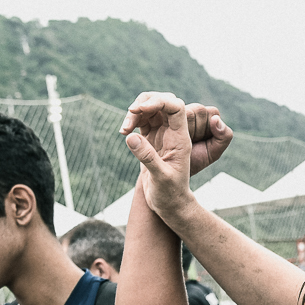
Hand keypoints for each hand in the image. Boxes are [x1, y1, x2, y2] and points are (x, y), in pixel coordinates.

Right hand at [121, 92, 198, 220]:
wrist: (169, 204)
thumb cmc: (170, 194)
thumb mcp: (160, 178)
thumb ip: (147, 157)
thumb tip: (131, 136)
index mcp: (181, 139)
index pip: (175, 108)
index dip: (159, 101)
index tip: (140, 109)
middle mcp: (173, 132)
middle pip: (163, 101)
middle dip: (146, 101)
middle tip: (131, 113)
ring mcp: (161, 134)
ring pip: (151, 108)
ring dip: (135, 111)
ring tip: (124, 129)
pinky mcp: (150, 138)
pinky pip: (141, 120)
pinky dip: (131, 120)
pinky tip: (124, 132)